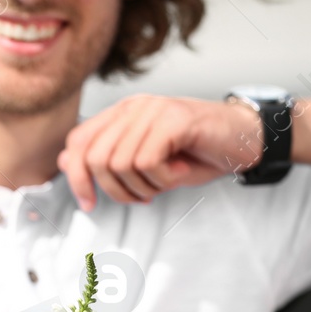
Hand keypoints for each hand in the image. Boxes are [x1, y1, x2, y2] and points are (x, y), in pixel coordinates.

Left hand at [57, 94, 263, 210]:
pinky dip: (162, 179)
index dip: (76, 178)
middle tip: (144, 196)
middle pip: (94, 159)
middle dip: (115, 191)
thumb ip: (108, 161)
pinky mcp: (173, 119)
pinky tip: (180, 171)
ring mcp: (153, 109)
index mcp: (122, 114)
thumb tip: (64, 163)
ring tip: (167, 181)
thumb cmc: (198, 154)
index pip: (77, 143)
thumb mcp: (148, 164)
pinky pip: (147, 162)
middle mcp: (134, 107)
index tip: (89, 204)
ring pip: (120, 164)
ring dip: (144, 186)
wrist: (246, 140)